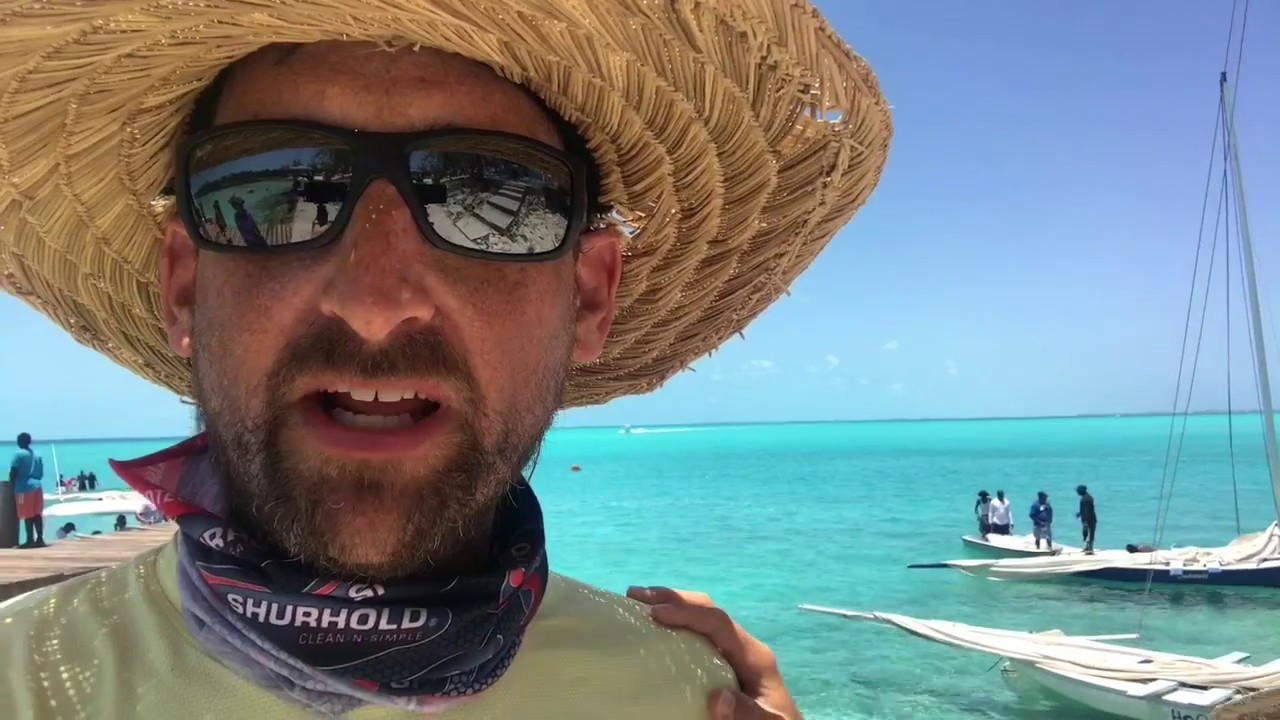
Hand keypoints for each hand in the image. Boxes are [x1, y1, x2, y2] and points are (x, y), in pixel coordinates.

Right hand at [627, 586, 801, 719]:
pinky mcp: (721, 660)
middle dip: (673, 598)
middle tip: (634, 595)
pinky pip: (696, 635)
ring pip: (699, 618)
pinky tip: (651, 627)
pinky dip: (673, 625)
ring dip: (670, 606)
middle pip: (707, 610)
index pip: (718, 622)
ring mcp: (731, 651)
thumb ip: (748, 713)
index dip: (687, 613)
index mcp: (753, 655)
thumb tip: (718, 697)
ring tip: (636, 602)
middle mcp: (741, 646)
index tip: (655, 613)